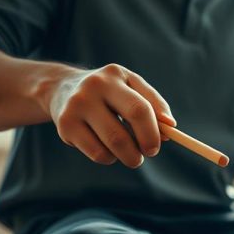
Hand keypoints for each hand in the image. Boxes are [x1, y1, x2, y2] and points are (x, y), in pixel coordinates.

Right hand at [43, 64, 174, 167]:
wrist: (62, 89)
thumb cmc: (108, 92)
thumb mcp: (132, 87)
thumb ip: (154, 104)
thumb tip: (170, 127)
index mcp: (114, 76)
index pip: (139, 109)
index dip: (152, 133)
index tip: (157, 147)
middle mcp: (92, 88)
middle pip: (121, 134)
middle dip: (138, 151)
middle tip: (144, 156)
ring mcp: (76, 107)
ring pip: (110, 146)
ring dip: (126, 156)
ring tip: (127, 151)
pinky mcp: (65, 126)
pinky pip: (97, 154)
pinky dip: (109, 157)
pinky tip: (106, 147)